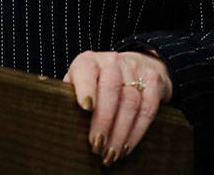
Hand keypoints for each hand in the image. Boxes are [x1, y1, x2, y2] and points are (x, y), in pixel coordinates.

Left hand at [64, 49, 172, 165]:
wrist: (129, 66)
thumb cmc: (93, 83)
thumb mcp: (77, 83)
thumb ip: (69, 98)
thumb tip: (60, 123)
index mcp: (88, 61)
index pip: (87, 71)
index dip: (86, 89)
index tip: (85, 108)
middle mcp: (111, 62)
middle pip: (111, 87)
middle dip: (104, 120)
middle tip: (97, 145)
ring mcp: (134, 69)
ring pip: (131, 101)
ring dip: (121, 131)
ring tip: (111, 152)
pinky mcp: (153, 81)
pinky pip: (149, 107)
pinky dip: (138, 130)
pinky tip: (127, 146)